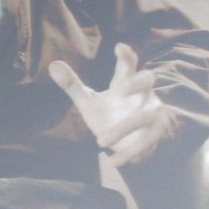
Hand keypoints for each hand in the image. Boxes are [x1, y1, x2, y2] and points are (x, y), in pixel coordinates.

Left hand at [48, 43, 175, 165]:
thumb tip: (52, 65)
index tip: (119, 46)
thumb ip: (72, 85)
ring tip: (100, 142)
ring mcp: (153, 113)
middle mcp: (142, 94)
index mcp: (124, 83)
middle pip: (147, 79)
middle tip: (121, 88)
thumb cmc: (109, 113)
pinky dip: (130, 153)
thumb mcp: (88, 101)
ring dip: (124, 128)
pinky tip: (113, 162)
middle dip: (137, 82)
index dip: (126, 55)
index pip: (127, 65)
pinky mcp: (156, 133)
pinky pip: (147, 142)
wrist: (129, 141)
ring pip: (144, 116)